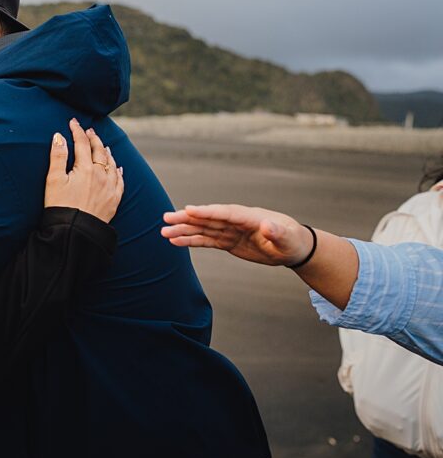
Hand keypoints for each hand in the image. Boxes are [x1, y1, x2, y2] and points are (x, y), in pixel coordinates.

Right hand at [44, 118, 123, 222]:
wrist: (75, 232)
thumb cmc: (60, 207)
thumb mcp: (53, 180)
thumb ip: (57, 156)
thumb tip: (59, 136)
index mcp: (85, 168)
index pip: (82, 143)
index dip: (77, 131)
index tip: (73, 122)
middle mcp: (101, 175)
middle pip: (99, 151)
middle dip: (93, 139)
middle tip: (88, 131)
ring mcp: (110, 188)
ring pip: (112, 164)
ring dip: (107, 152)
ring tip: (103, 145)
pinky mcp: (114, 200)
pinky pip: (120, 181)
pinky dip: (119, 171)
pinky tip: (119, 168)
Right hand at [161, 204, 312, 265]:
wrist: (292, 248)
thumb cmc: (292, 241)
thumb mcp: (287, 239)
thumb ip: (276, 231)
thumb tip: (267, 225)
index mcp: (249, 217)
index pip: (224, 213)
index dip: (207, 211)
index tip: (188, 210)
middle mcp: (236, 221)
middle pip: (208, 218)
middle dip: (187, 218)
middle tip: (166, 218)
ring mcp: (230, 231)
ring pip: (203, 229)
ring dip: (184, 230)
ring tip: (164, 232)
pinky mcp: (228, 241)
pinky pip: (206, 240)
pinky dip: (191, 241)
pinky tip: (176, 241)